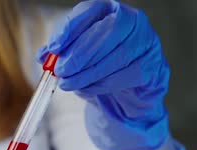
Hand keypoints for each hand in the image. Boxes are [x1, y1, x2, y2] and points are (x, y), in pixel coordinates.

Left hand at [37, 0, 169, 149]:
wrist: (125, 90)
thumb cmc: (99, 66)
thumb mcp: (76, 57)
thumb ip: (60, 53)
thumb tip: (44, 56)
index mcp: (108, 10)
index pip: (89, 11)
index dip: (70, 29)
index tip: (54, 48)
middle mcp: (132, 20)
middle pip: (107, 32)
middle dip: (80, 53)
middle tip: (61, 70)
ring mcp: (146, 41)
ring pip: (117, 56)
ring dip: (88, 73)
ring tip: (68, 84)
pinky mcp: (153, 65)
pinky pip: (126, 75)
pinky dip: (102, 85)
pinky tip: (87, 89)